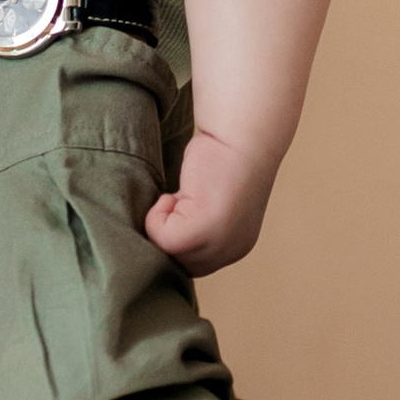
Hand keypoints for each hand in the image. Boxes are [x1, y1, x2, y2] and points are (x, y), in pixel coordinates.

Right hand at [143, 129, 273, 275]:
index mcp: (235, 247)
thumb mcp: (211, 206)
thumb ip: (194, 229)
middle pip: (174, 263)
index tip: (182, 209)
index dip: (176, 240)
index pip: (190, 265)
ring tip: (182, 196)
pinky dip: (158, 213)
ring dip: (163, 220)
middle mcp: (231, 250)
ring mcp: (218, 243)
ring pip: (163, 251)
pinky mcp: (202, 229)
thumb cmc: (222, 159)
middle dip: (167, 232)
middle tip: (181, 200)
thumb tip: (158, 242)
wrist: (241, 133)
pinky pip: (159, 236)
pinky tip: (178, 193)